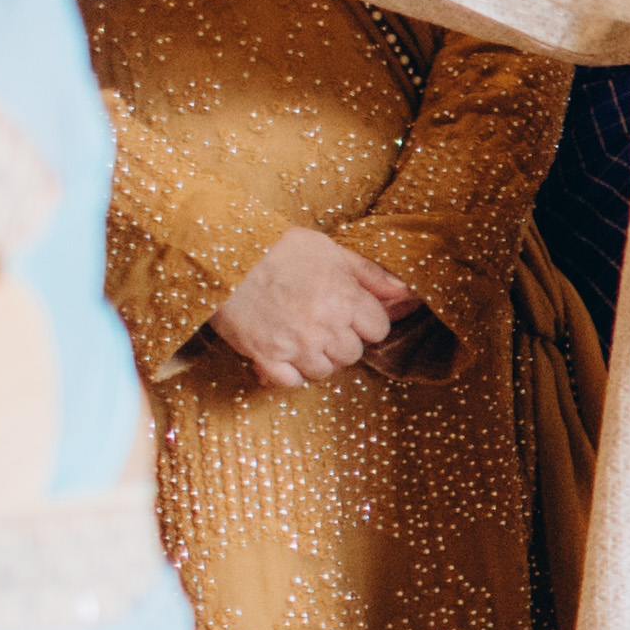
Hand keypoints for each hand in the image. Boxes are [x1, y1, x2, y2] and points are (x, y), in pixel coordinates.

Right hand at [210, 226, 422, 388]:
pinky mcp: (266, 357)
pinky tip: (282, 353)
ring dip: (316, 359)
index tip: (349, 315)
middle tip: (320, 324)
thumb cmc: (279, 248)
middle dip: (341, 342)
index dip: (365, 323)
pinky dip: (290, 373)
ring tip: (300, 337)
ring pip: (325, 371)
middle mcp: (325, 326)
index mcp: (346, 298)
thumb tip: (405, 292)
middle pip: (352, 354)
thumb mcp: (331, 251)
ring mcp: (296, 345)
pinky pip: (292, 382)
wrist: (225, 255)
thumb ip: (370, 275)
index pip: (378, 329)